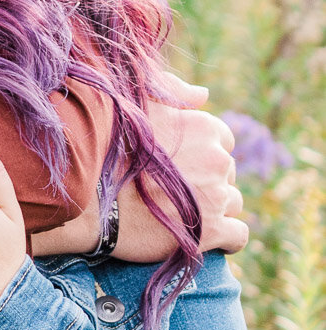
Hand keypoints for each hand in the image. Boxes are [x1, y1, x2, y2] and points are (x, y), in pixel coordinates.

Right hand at [32, 72, 246, 259]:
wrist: (91, 201)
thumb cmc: (107, 152)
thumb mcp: (136, 106)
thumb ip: (172, 91)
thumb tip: (203, 95)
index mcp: (204, 128)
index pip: (223, 142)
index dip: (203, 154)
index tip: (181, 167)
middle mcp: (217, 159)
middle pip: (227, 173)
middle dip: (209, 181)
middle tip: (175, 192)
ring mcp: (217, 195)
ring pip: (232, 203)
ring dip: (215, 209)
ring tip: (184, 215)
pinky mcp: (212, 230)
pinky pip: (238, 236)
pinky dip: (227, 238)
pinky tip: (208, 238)